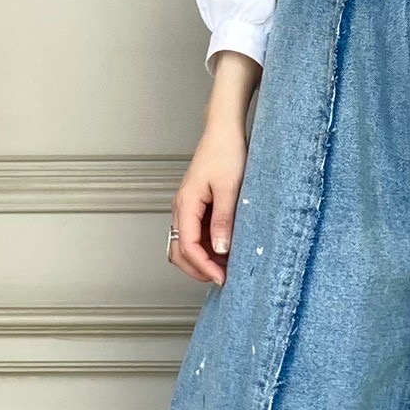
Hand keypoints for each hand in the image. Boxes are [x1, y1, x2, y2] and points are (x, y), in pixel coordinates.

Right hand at [170, 51, 259, 282]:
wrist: (224, 131)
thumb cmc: (226, 152)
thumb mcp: (230, 188)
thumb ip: (224, 219)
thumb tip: (219, 248)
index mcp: (185, 204)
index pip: (187, 246)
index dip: (204, 266)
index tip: (221, 278)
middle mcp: (181, 209)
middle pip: (179, 251)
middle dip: (198, 268)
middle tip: (222, 278)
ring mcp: (187, 209)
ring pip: (186, 245)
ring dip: (202, 259)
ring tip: (226, 266)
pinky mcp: (197, 207)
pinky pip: (196, 234)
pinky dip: (207, 247)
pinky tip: (225, 250)